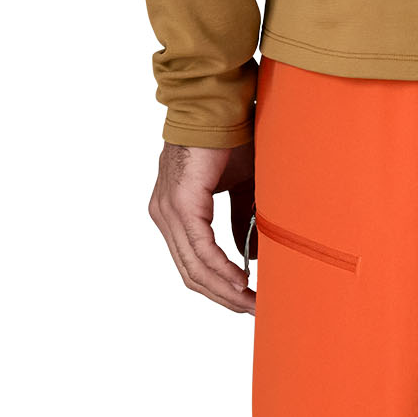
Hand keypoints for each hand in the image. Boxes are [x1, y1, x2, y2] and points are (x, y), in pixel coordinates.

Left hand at [148, 139, 257, 313]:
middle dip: (224, 297)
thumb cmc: (230, 140)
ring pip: (194, 266)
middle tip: (253, 310)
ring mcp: (168, 210)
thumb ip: (237, 224)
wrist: (221, 106)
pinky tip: (242, 281)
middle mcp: (164, 214)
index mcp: (174, 212)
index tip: (246, 302)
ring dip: (225, 289)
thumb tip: (246, 257)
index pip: (192, 264)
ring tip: (251, 302)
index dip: (219, 288)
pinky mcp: (181, 203)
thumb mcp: (238, 190)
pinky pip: (201, 248)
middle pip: (191, 273)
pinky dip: (222, 268)